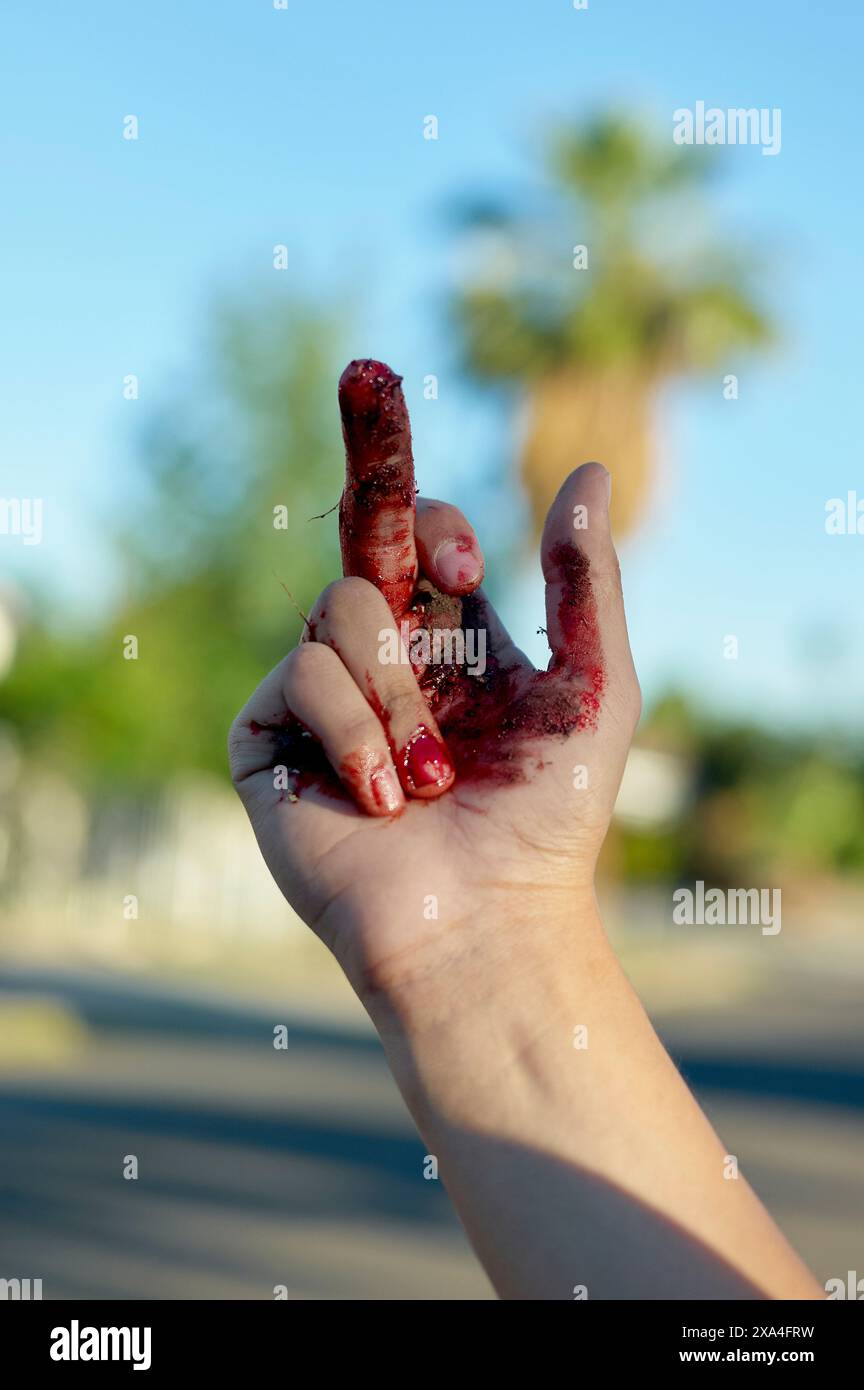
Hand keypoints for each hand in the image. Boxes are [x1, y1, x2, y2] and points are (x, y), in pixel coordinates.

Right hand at [229, 359, 640, 1006]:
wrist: (484, 923)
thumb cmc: (547, 819)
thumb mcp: (591, 688)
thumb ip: (585, 582)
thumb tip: (588, 467)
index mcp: (451, 637)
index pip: (422, 531)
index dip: (430, 506)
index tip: (465, 563)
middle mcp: (382, 653)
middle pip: (361, 523)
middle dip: (368, 441)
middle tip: (365, 370)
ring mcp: (321, 692)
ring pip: (341, 611)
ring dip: (398, 696)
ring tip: (430, 780)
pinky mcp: (269, 737)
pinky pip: (300, 678)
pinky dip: (353, 736)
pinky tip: (381, 802)